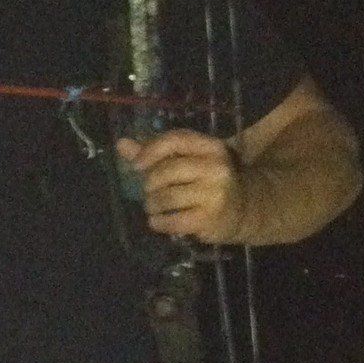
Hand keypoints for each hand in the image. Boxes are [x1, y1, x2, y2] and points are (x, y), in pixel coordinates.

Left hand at [115, 129, 244, 244]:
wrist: (242, 210)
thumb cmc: (207, 182)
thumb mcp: (188, 161)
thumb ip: (155, 153)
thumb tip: (121, 144)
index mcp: (211, 147)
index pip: (175, 140)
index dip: (150, 151)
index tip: (136, 166)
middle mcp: (215, 167)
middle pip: (167, 171)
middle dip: (150, 184)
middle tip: (148, 192)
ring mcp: (214, 194)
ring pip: (167, 197)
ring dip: (152, 204)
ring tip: (152, 207)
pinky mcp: (209, 218)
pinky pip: (173, 220)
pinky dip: (159, 222)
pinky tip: (157, 222)